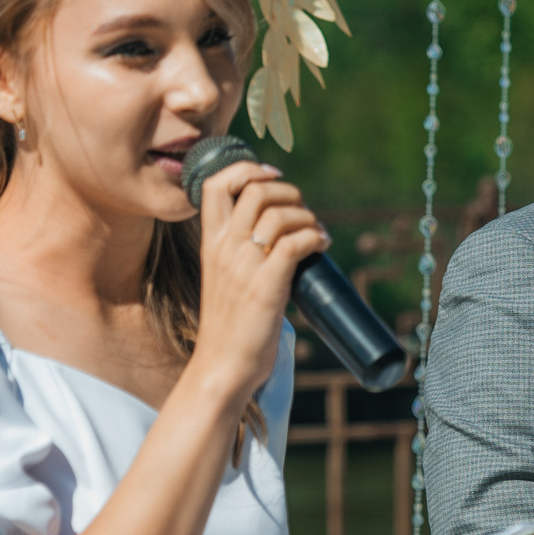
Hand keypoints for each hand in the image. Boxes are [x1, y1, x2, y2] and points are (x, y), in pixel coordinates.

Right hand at [194, 156, 327, 405]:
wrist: (223, 366)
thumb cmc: (229, 325)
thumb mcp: (225, 276)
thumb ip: (241, 250)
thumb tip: (280, 230)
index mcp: (210, 242)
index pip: (216, 183)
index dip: (247, 169)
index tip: (271, 176)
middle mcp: (224, 248)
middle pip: (256, 190)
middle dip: (289, 191)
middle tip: (303, 211)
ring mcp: (244, 266)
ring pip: (279, 213)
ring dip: (307, 216)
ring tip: (317, 232)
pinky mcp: (267, 286)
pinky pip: (296, 242)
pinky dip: (315, 236)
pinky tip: (323, 244)